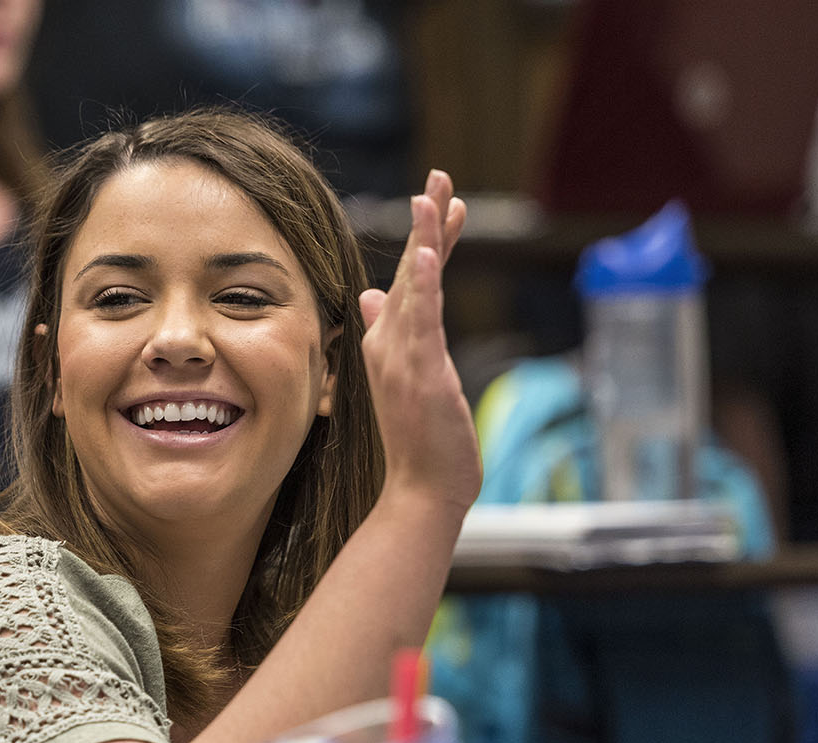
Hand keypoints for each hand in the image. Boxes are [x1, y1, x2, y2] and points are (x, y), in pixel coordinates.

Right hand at [358, 169, 480, 511]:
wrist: (419, 492)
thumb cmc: (421, 444)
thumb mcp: (411, 380)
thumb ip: (395, 336)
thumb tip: (374, 295)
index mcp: (390, 345)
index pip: (411, 281)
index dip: (428, 239)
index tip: (443, 199)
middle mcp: (390, 345)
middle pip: (410, 272)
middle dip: (427, 223)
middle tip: (439, 175)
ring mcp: (402, 358)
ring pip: (414, 288)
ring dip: (422, 240)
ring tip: (431, 197)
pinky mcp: (418, 373)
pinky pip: (421, 321)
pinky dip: (422, 286)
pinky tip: (425, 253)